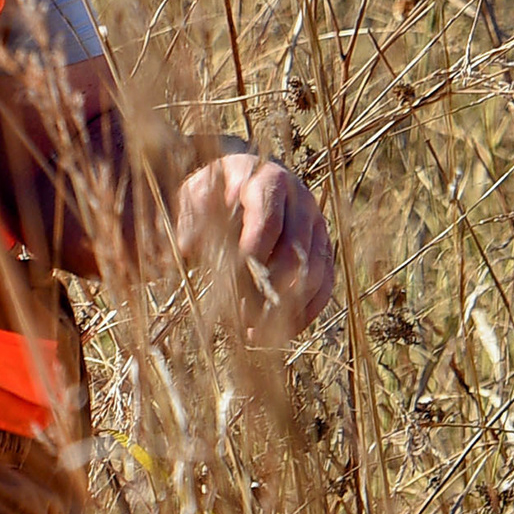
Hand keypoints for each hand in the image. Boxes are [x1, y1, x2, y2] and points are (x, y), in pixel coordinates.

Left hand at [173, 152, 336, 340]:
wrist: (243, 179)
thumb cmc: (216, 189)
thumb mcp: (198, 192)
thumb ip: (193, 215)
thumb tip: (188, 246)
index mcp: (269, 180)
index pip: (269, 220)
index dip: (253, 252)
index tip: (231, 281)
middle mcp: (301, 201)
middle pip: (296, 252)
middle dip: (268, 290)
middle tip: (242, 318)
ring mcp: (317, 226)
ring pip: (316, 273)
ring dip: (288, 308)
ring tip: (257, 334)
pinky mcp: (324, 249)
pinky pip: (325, 285)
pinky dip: (305, 312)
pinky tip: (278, 332)